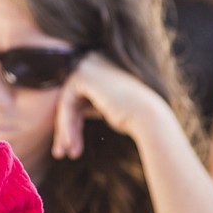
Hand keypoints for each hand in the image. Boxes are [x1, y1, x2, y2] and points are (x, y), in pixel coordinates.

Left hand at [51, 53, 166, 160]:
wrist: (149, 117)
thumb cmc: (135, 117)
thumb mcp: (108, 108)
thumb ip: (91, 104)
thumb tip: (72, 112)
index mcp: (102, 65)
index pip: (79, 96)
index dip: (74, 123)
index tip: (72, 146)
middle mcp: (94, 59)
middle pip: (71, 99)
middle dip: (66, 128)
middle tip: (63, 152)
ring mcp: (88, 64)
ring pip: (66, 103)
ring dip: (65, 130)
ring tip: (64, 153)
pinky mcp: (82, 74)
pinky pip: (66, 103)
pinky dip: (66, 124)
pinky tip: (69, 143)